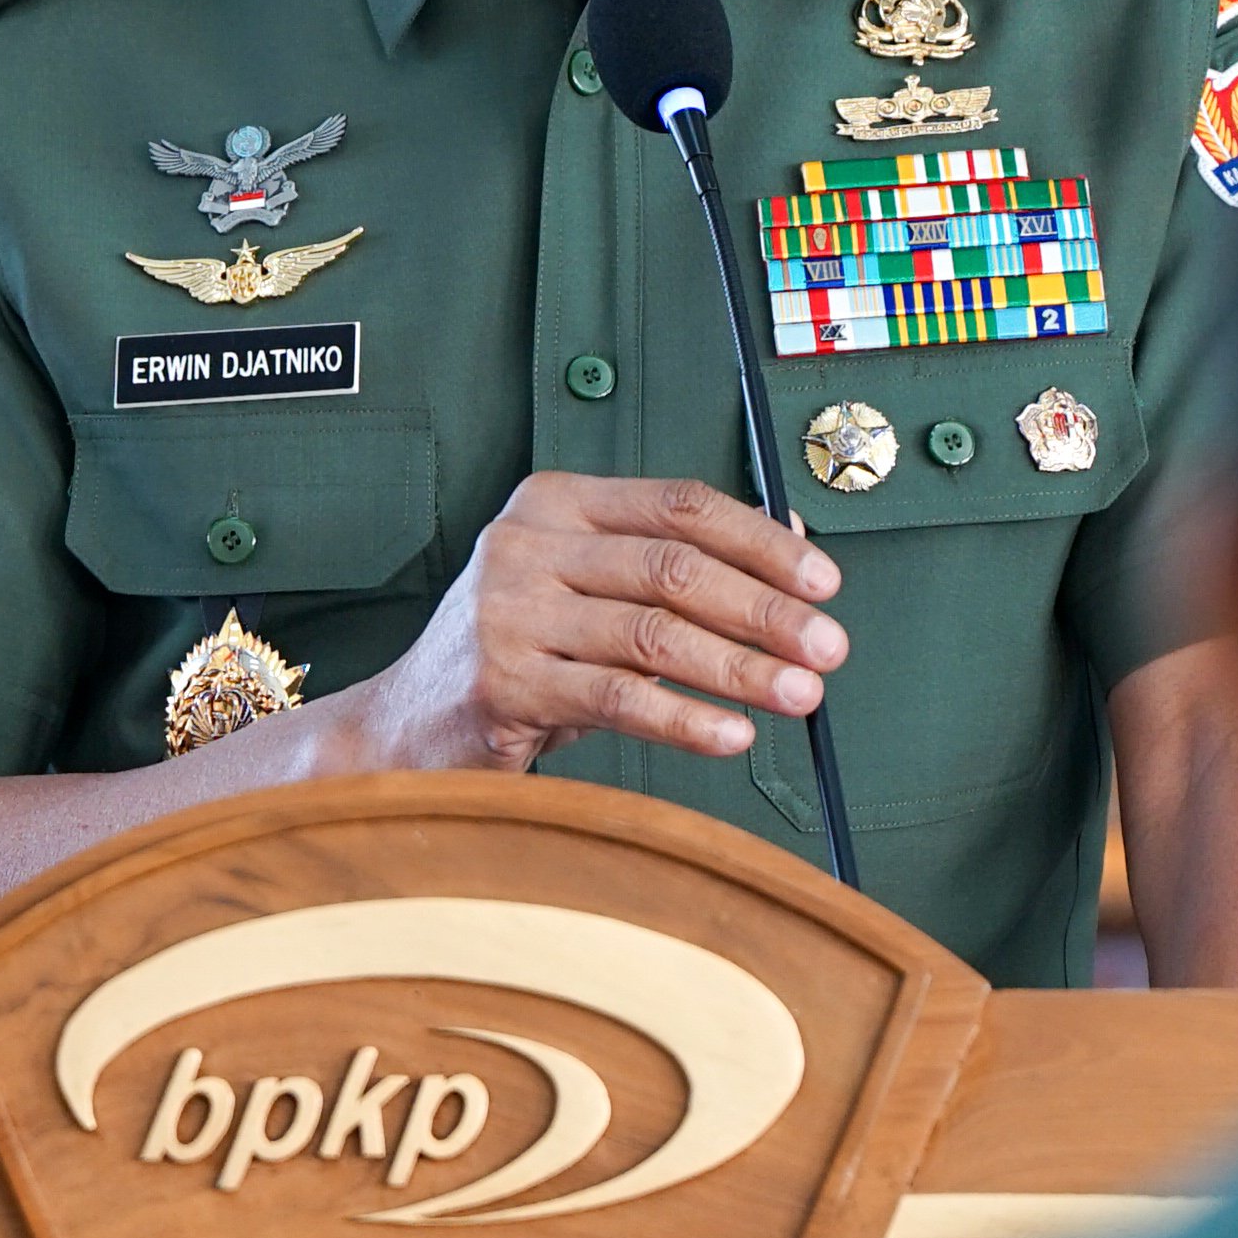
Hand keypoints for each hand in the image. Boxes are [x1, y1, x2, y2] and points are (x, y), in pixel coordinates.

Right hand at [348, 471, 847, 771]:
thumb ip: (673, 562)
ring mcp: (509, 611)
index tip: (824, 581)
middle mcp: (528, 543)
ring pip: (654, 633)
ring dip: (741, 668)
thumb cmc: (520, 652)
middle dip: (765, 609)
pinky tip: (732, 735)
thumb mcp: (589, 589)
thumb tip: (792, 544)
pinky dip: (685, 719)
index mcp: (557, 503)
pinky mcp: (503, 682)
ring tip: (800, 696)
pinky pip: (618, 698)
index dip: (762, 542)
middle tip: (828, 647)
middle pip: (674, 566)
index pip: (679, 504)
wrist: (408, 724)